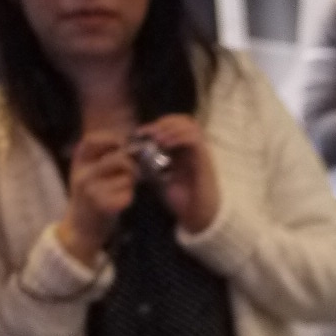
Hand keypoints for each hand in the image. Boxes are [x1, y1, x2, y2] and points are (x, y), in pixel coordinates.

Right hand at [57, 130, 136, 265]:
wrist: (80, 227)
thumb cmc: (89, 196)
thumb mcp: (86, 171)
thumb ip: (102, 157)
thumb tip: (132, 146)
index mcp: (77, 163)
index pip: (93, 140)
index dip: (113, 140)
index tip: (124, 146)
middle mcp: (82, 175)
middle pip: (119, 159)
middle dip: (132, 165)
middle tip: (136, 173)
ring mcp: (92, 191)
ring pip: (127, 177)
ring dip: (131, 183)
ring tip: (122, 189)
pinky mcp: (105, 206)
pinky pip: (128, 194)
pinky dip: (130, 196)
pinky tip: (121, 201)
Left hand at [141, 114, 219, 234]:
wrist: (198, 216)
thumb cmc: (180, 200)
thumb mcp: (159, 178)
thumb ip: (148, 164)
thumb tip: (131, 152)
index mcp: (184, 150)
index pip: (174, 124)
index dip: (157, 123)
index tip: (141, 133)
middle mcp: (193, 148)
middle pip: (183, 119)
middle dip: (164, 122)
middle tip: (150, 134)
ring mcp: (200, 152)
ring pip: (190, 125)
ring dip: (171, 127)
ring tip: (157, 138)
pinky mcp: (204, 160)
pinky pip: (194, 139)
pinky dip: (178, 137)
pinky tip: (166, 145)